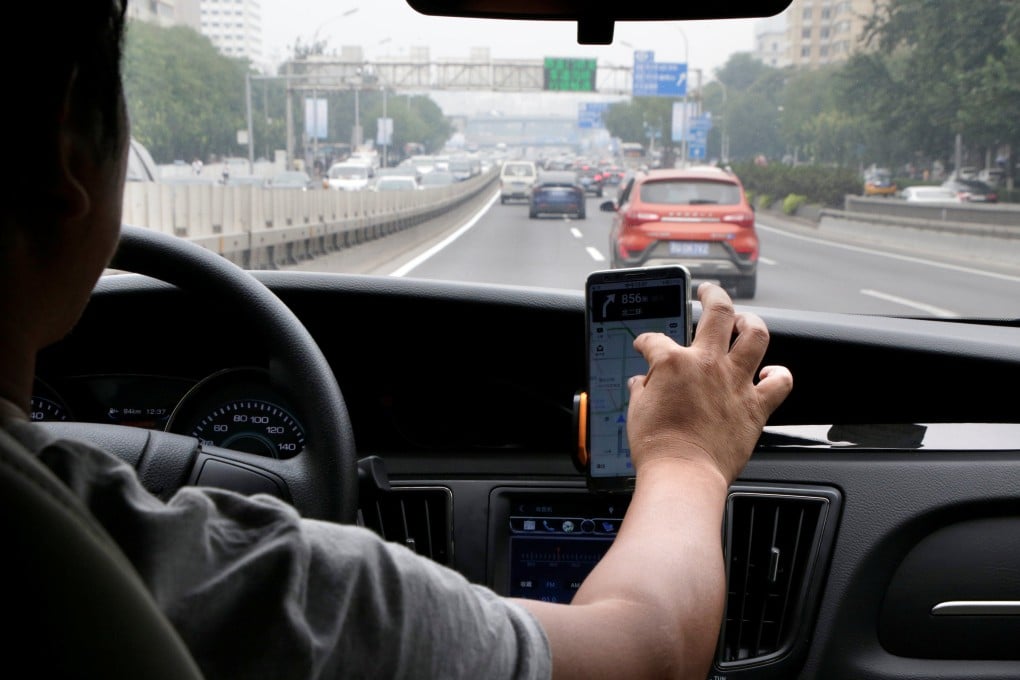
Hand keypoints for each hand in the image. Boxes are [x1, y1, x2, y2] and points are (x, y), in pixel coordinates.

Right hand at [626, 282, 791, 483]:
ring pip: (756, 335)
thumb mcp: (636, 412)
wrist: (683, 475)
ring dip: (752, 323)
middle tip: (708, 292)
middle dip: (712, 294)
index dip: (646, 342)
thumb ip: (641, 391)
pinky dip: (778, 375)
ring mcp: (735, 382)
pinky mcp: (755, 406)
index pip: (654, 340)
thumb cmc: (658, 447)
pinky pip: (780, 383)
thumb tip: (639, 384)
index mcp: (673, 362)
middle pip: (718, 311)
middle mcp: (707, 364)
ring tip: (745, 321)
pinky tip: (770, 374)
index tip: (645, 347)